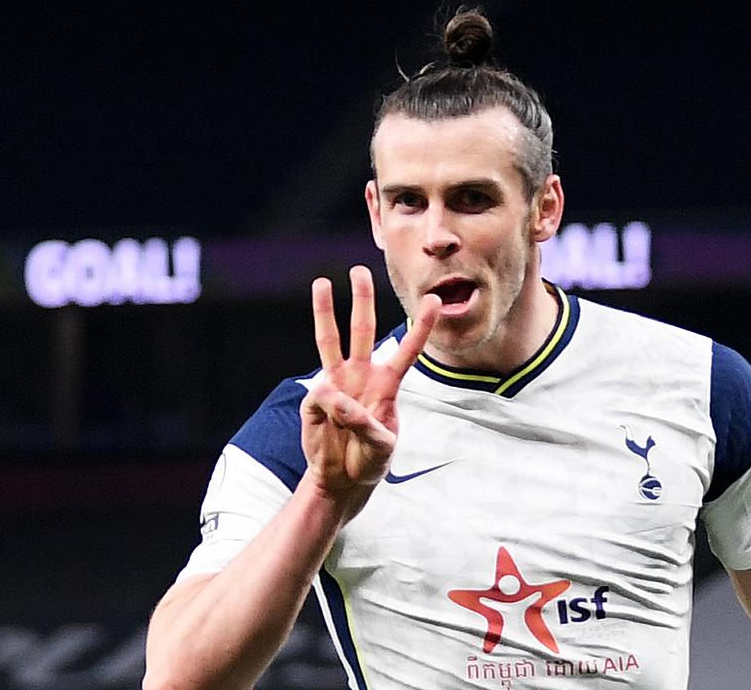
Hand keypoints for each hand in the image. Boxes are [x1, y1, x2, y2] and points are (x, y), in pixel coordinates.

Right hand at [299, 265, 439, 515]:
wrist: (341, 480)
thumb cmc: (369, 461)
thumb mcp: (379, 449)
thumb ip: (362, 423)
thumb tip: (333, 396)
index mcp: (387, 386)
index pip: (408, 351)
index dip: (421, 327)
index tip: (435, 300)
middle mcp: (361, 377)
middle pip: (362, 330)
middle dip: (362, 300)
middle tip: (360, 270)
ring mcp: (336, 385)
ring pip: (330, 341)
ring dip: (326, 312)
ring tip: (322, 283)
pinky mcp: (315, 400)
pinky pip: (320, 398)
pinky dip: (328, 413)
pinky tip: (331, 431)